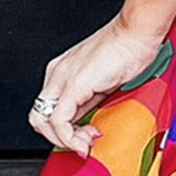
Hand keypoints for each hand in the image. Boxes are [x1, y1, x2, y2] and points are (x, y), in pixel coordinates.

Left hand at [28, 15, 165, 156]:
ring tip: (85, 141)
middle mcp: (57, 73)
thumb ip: (89, 101)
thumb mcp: (103, 82)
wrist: (137, 33)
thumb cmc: (128, 49)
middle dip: (58, 138)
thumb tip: (87, 122)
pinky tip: (84, 140)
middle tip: (82, 142)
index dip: (63, 129)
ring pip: (42, 121)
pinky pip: (59, 120)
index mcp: (62, 72)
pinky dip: (68, 137)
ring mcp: (63, 77)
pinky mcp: (74, 84)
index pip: (48, 110)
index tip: (83, 136)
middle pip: (39, 117)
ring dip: (63, 140)